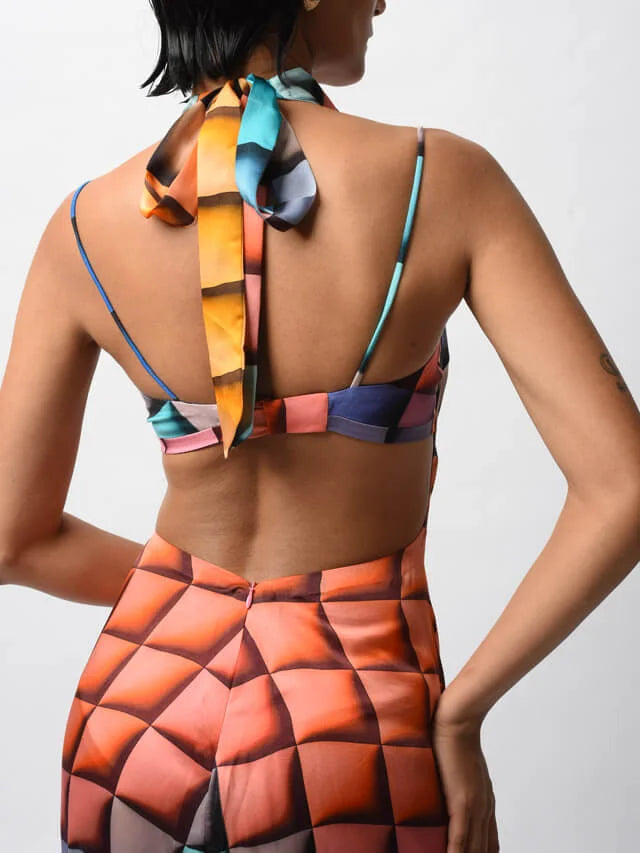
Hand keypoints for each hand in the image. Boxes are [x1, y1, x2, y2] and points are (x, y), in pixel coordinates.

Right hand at [432, 705, 498, 852]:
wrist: (458, 722)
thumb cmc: (455, 739)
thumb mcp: (462, 771)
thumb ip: (460, 789)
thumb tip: (449, 796)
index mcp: (485, 805)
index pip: (488, 845)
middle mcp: (484, 812)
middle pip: (483, 852)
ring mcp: (475, 809)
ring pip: (472, 852)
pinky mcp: (463, 804)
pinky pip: (460, 840)